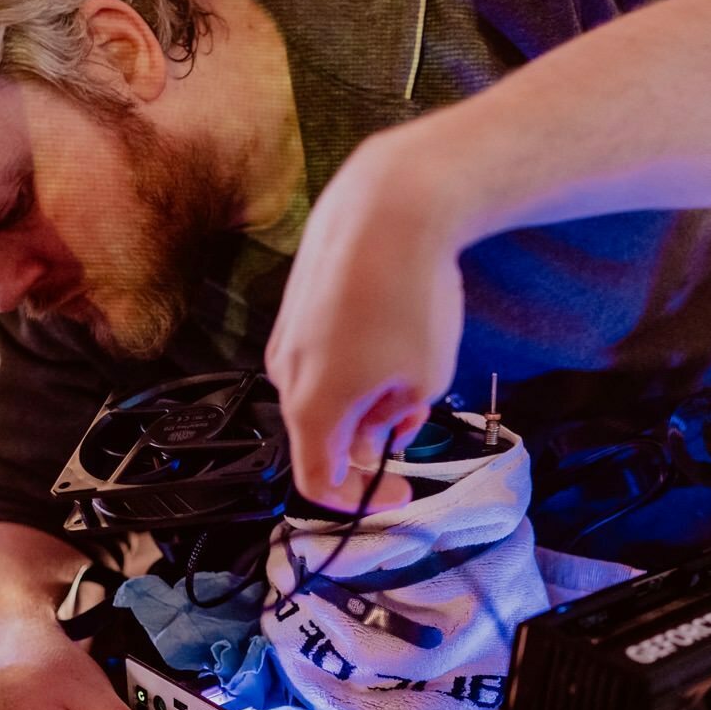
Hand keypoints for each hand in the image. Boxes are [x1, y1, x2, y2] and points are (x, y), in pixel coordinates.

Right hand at [265, 133, 462, 509]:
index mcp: (312, 409)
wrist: (387, 208)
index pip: (318, 482)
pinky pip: (318, 358)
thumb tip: (385, 426)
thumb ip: (398, 419)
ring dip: (358, 405)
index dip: (358, 501)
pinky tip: (389, 341)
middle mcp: (284, 376)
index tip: (400, 491)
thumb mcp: (426, 379)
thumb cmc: (410, 298)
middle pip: (318, 437)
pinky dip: (349, 370)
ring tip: (408, 378)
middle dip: (363, 446)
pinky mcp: (295, 306)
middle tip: (408, 432)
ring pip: (319, 394)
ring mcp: (285, 337)